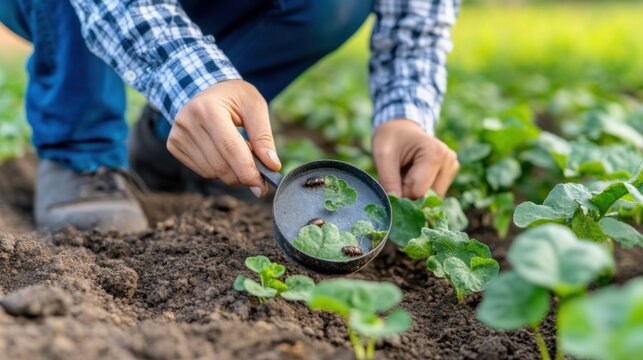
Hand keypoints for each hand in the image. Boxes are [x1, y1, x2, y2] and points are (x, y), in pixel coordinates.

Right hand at [167, 80, 280, 196]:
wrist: (206, 90)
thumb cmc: (234, 97)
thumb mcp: (255, 107)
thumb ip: (264, 137)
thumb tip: (272, 166)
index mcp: (208, 108)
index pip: (230, 148)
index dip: (247, 171)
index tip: (262, 186)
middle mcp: (187, 122)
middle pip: (220, 165)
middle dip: (242, 175)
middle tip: (258, 172)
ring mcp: (177, 135)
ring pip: (212, 172)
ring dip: (231, 172)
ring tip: (238, 151)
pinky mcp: (174, 146)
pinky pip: (202, 171)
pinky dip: (218, 169)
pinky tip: (222, 152)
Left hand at [372, 119, 458, 198]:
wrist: (400, 128)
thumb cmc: (391, 138)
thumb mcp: (383, 155)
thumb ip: (388, 181)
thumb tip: (394, 208)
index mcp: (436, 153)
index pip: (419, 192)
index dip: (402, 192)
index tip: (393, 179)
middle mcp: (449, 160)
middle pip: (428, 196)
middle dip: (409, 194)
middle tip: (398, 176)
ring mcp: (452, 167)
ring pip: (432, 198)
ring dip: (415, 192)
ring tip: (406, 173)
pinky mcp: (449, 174)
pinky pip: (433, 194)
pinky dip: (420, 190)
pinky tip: (414, 175)